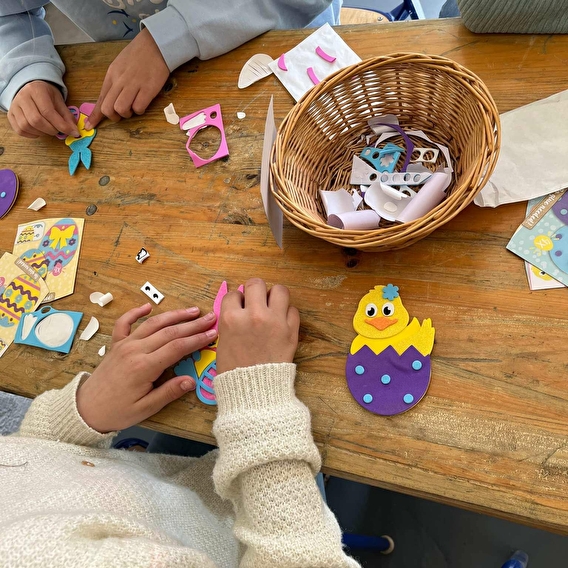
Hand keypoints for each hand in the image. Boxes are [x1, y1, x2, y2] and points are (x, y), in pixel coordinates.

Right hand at [8, 81, 79, 138]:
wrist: (31, 88)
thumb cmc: (46, 95)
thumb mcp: (59, 101)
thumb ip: (67, 116)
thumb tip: (74, 132)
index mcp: (36, 91)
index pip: (48, 112)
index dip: (61, 125)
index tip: (72, 132)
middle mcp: (22, 97)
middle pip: (36, 120)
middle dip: (51, 130)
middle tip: (58, 131)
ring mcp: (14, 106)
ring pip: (26, 126)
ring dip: (41, 133)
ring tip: (49, 130)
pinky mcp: (10, 115)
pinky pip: (19, 130)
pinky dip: (31, 135)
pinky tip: (39, 131)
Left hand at [76, 303, 216, 432]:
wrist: (85, 410)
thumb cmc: (117, 412)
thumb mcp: (145, 409)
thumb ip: (168, 393)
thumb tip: (191, 381)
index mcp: (144, 367)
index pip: (177, 348)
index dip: (197, 339)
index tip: (213, 334)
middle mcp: (135, 350)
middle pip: (169, 332)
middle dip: (192, 324)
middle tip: (210, 317)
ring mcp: (124, 344)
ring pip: (153, 323)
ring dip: (174, 315)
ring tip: (192, 310)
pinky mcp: (115, 344)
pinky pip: (125, 323)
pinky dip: (136, 312)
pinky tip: (148, 306)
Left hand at [85, 28, 168, 128]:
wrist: (156, 45)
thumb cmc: (138, 56)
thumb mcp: (120, 66)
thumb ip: (114, 82)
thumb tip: (110, 98)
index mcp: (111, 76)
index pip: (100, 99)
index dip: (95, 116)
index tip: (89, 126)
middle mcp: (120, 81)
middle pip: (108, 108)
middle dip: (113, 116)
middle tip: (122, 114)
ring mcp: (133, 85)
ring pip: (120, 109)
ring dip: (126, 114)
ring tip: (133, 108)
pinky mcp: (148, 89)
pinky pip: (138, 107)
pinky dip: (139, 110)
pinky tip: (143, 103)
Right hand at [216, 278, 299, 373]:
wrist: (255, 392)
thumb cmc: (234, 371)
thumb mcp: (223, 342)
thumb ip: (231, 321)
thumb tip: (240, 305)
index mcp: (231, 318)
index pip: (233, 294)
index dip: (236, 300)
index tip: (240, 307)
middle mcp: (253, 315)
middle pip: (256, 284)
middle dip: (254, 291)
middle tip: (256, 301)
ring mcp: (274, 321)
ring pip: (279, 290)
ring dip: (274, 296)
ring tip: (272, 306)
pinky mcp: (291, 330)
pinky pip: (293, 309)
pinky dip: (287, 314)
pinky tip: (281, 322)